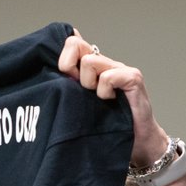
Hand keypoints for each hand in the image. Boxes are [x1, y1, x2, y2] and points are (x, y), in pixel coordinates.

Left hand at [57, 31, 168, 167]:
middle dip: (68, 67)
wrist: (139, 142)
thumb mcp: (79, 104)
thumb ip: (67, 87)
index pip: (70, 43)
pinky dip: (105, 92)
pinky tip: (111, 102)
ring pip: (89, 61)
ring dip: (88, 84)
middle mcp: (104, 63)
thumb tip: (47, 75)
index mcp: (91, 66)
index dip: (62, 59)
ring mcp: (119, 68)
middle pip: (74, 44)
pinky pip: (108, 77)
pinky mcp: (132, 77)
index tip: (65, 79)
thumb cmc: (108, 125)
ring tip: (97, 99)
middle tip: (78, 88)